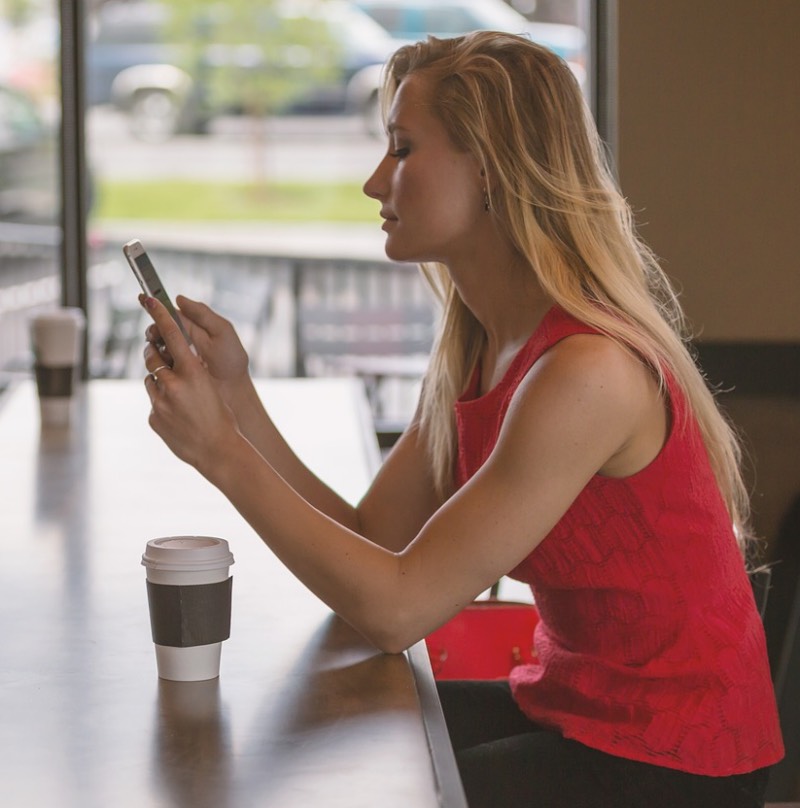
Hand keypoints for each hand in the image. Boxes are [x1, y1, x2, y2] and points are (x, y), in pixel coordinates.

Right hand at [143, 295, 249, 388]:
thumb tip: (178, 298)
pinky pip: (157, 364)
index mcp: (192, 327)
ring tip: (163, 349)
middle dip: (154, 330)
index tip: (144, 299)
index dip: (156, 307)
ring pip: (155, 346)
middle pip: (159, 330)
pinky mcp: (172, 372)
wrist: (234, 389)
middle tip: (155, 334)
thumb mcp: (222, 331)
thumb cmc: (231, 360)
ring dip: (154, 346)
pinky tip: (166, 363)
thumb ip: (201, 313)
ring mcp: (175, 356)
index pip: (170, 314)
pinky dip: (157, 361)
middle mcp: (181, 340)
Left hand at [143, 296, 238, 472]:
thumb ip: (190, 372)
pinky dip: (163, 404)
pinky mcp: (153, 418)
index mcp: (192, 373)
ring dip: (159, 382)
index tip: (148, 299)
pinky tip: (179, 417)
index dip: (159, 315)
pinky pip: (154, 403)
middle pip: (152, 357)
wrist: (218, 451)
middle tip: (157, 351)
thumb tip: (172, 361)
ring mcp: (160, 403)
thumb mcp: (210, 387)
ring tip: (178, 396)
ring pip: (151, 381)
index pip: (172, 335)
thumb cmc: (222, 417)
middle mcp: (173, 385)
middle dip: (153, 352)